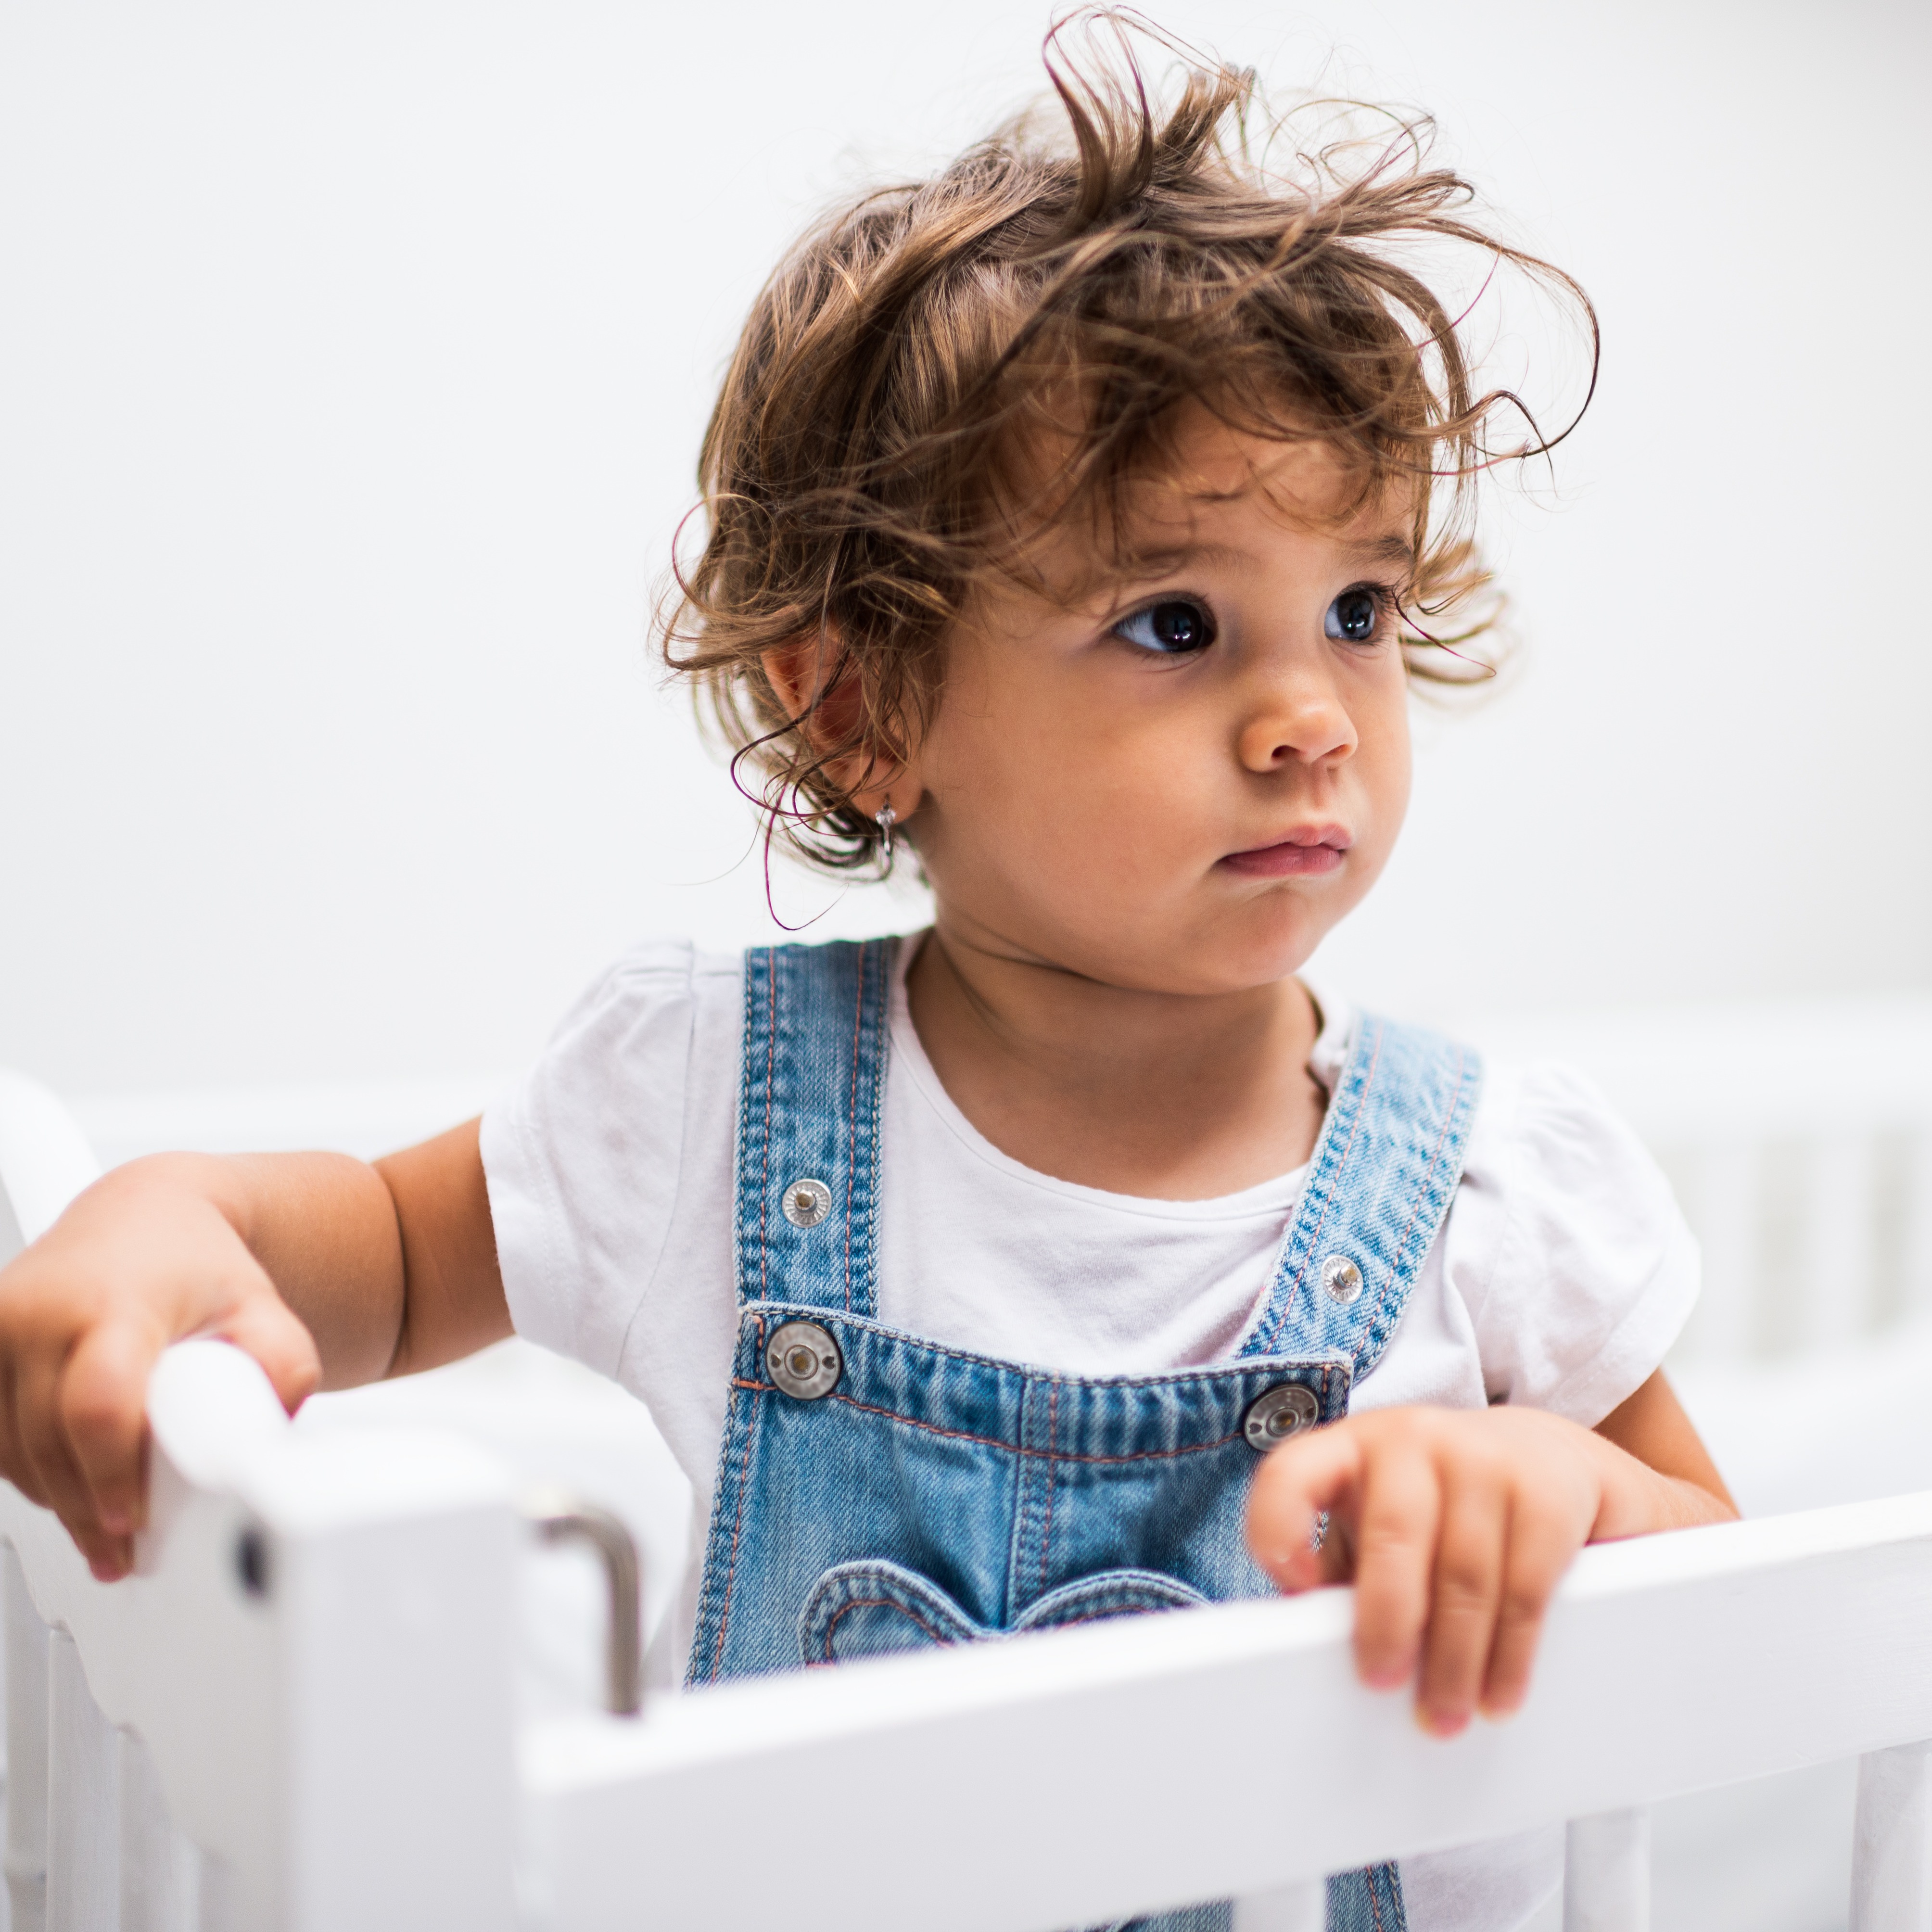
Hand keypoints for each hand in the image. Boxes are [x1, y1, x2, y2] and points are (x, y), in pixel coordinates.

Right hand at [0, 1157, 319, 1580]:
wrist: (140, 1219)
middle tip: (128, 1544)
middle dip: (87, 1508)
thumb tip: (260, 1442)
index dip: (111, 1472)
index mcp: (113, 1302)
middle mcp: (39, 1312)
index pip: (98, 1404)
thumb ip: (282, 1368)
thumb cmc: (196, 1266)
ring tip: (107, 1525)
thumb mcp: (263, 1308)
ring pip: (11, 1452)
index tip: (131, 1517)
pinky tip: (70, 1486)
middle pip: (48, 1443)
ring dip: (56, 1499)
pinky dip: (30, 1471)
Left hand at [1244, 1399, 1733, 1735]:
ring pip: (1463, 1574)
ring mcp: (1483, 1458)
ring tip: (1445, 1714)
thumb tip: (1313, 1647)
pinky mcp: (1546, 1491)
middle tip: (1381, 1683)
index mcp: (1353, 1449)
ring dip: (1454, 1659)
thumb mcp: (1382, 1520)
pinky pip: (1525, 1587)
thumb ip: (1348, 1568)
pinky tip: (1499, 1692)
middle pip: (1392, 1535)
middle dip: (1386, 1621)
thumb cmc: (1445, 1505)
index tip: (1292, 1586)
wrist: (1552, 1456)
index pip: (1293, 1473)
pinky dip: (1511, 1653)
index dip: (1278, 1525)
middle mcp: (1412, 1439)